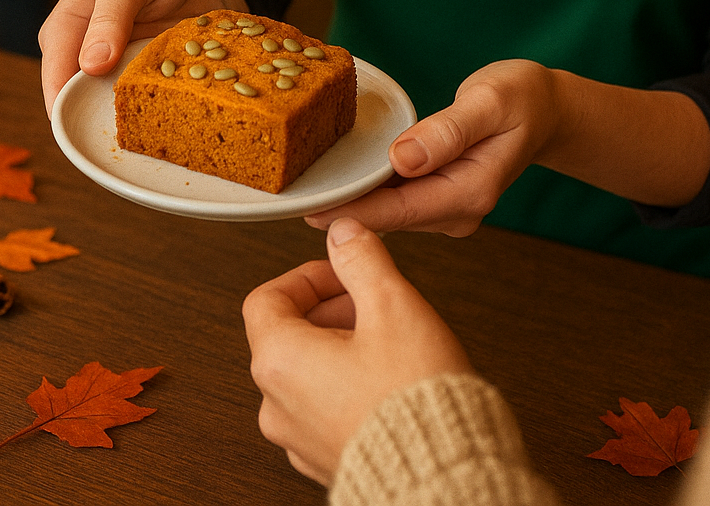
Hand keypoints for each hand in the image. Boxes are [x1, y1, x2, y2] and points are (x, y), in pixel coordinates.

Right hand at [38, 0, 244, 114]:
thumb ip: (110, 14)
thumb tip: (90, 66)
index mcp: (66, 28)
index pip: (56, 73)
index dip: (65, 104)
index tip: (84, 129)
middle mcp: (85, 58)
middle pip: (80, 102)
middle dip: (99, 120)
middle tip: (129, 134)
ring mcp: (117, 75)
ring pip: (113, 112)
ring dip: (132, 122)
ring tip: (155, 128)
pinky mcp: (145, 85)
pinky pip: (145, 108)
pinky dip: (158, 113)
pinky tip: (176, 117)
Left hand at [243, 218, 471, 484]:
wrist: (443, 474)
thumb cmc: (414, 397)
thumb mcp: (392, 303)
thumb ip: (361, 259)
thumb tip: (344, 235)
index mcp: (281, 362)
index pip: (266, 299)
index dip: (307, 276)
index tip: (341, 272)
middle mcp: (278, 405)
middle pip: (286, 334)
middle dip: (330, 308)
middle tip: (372, 302)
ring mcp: (299, 438)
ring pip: (306, 372)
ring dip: (340, 346)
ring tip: (388, 341)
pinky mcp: (326, 459)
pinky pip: (323, 408)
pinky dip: (348, 385)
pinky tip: (388, 380)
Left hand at [307, 60, 556, 237]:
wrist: (546, 109)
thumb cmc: (521, 98)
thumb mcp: (489, 102)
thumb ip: (448, 131)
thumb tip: (403, 158)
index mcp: (471, 191)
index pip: (401, 209)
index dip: (355, 212)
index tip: (313, 212)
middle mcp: (459, 210)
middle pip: (391, 216)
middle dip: (345, 210)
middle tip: (294, 199)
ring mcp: (450, 209)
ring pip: (392, 211)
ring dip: (355, 204)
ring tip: (308, 191)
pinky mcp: (441, 198)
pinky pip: (400, 200)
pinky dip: (372, 193)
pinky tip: (344, 182)